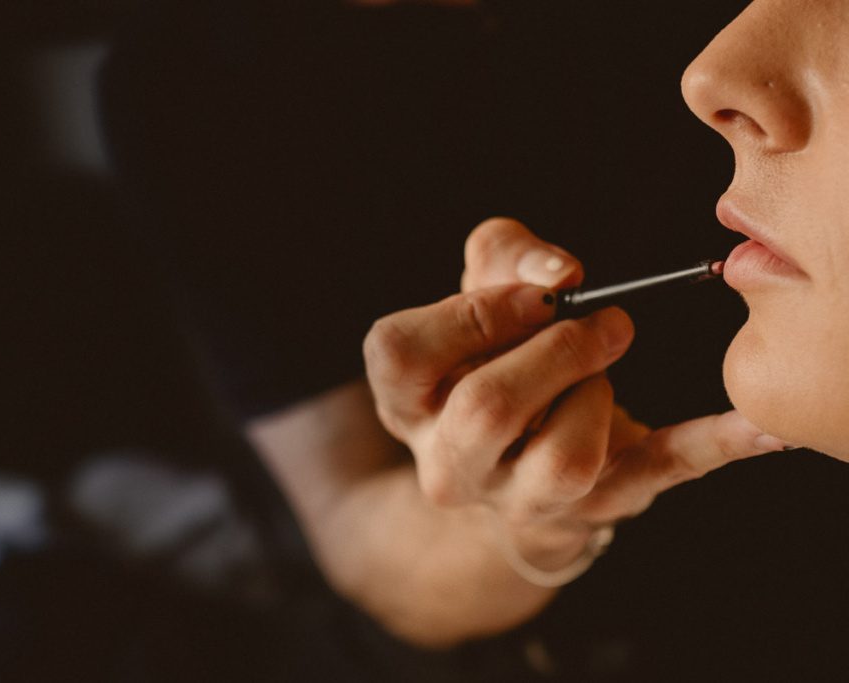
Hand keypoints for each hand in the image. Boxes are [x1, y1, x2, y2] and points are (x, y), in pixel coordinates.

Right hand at [365, 217, 786, 572]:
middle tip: (604, 324)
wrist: (515, 459)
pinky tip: (756, 427)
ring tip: (603, 374)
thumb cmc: (493, 355)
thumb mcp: (475, 293)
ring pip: (565, 459)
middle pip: (487, 410)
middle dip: (558, 351)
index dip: (470, 315)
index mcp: (408, 401)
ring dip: (600, 395)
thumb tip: (562, 276)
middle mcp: (449, 462)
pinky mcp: (591, 509)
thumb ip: (503, 254)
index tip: (535, 296)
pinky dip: (709, 446)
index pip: (402, 354)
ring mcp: (516, 498)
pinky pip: (655, 476)